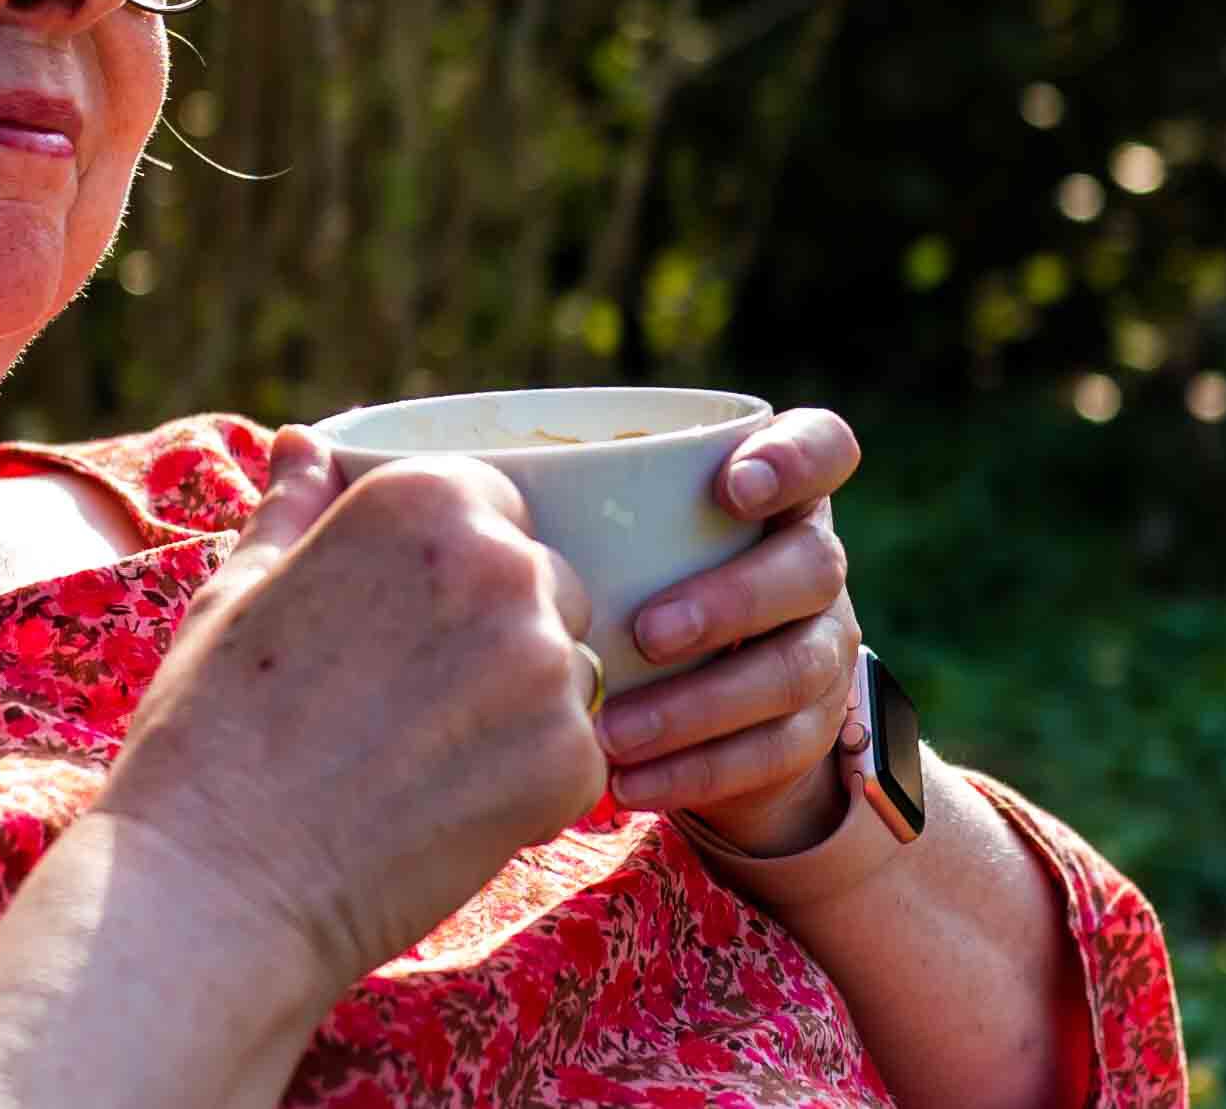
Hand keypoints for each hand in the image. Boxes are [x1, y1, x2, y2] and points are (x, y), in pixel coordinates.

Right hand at [97, 425, 609, 999]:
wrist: (221, 878)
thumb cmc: (212, 726)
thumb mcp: (240, 588)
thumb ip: (294, 508)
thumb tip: (302, 442)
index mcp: (421, 500)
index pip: (493, 505)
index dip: (449, 568)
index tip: (397, 622)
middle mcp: (501, 564)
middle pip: (545, 583)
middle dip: (495, 633)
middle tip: (405, 701)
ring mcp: (546, 665)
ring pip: (567, 669)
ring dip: (518, 706)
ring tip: (418, 756)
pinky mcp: (571, 763)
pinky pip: (576, 755)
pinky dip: (528, 784)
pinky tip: (442, 806)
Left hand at [594, 408, 866, 854]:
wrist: (698, 704)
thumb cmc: (621, 583)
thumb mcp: (603, 534)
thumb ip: (550, 495)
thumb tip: (401, 456)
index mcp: (773, 494)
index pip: (823, 446)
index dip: (795, 460)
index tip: (729, 488)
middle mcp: (812, 562)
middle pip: (811, 567)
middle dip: (730, 602)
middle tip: (645, 634)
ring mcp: (824, 647)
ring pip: (793, 670)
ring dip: (698, 704)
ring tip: (612, 730)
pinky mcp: (812, 731)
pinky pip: (773, 753)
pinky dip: (696, 770)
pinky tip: (627, 780)